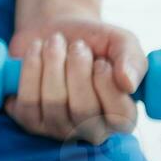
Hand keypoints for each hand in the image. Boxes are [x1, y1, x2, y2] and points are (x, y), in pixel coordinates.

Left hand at [4, 15, 147, 144]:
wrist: (55, 30)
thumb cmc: (94, 41)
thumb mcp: (121, 42)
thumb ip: (133, 60)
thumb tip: (128, 85)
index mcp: (121, 117)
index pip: (119, 116)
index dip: (107, 84)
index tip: (100, 61)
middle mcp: (91, 130)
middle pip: (83, 110)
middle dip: (77, 68)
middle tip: (77, 45)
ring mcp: (58, 128)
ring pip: (54, 103)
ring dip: (53, 63)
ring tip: (55, 42)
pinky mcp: (29, 120)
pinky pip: (27, 101)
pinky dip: (31, 69)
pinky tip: (36, 51)